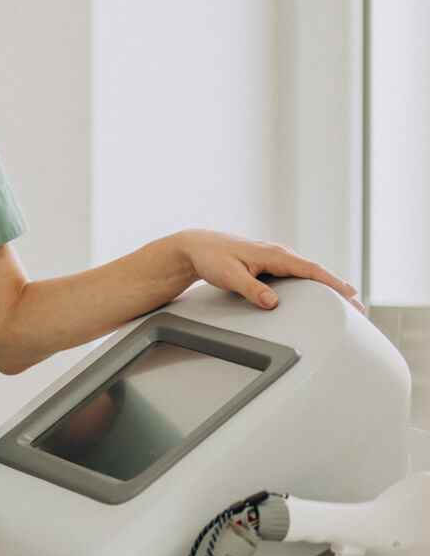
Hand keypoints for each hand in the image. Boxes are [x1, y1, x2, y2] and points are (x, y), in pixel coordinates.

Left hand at [176, 230, 361, 311]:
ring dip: (326, 286)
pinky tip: (319, 295)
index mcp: (273, 254)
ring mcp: (276, 258)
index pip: (310, 269)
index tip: (349, 295)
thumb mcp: (230, 276)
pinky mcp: (271, 264)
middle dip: (337, 288)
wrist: (196, 247)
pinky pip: (297, 274)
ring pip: (307, 273)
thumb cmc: (211, 258)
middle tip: (358, 308)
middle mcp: (279, 253)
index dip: (332, 282)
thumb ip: (252, 290)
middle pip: (315, 272)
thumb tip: (272, 302)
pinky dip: (312, 283)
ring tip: (346, 305)